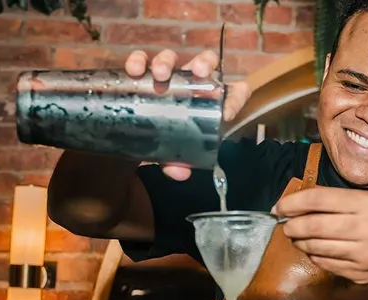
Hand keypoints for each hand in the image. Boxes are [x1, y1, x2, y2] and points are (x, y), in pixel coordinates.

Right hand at [125, 49, 251, 180]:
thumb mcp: (170, 155)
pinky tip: (135, 71)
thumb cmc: (161, 142)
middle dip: (204, 63)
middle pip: (205, 62)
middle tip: (198, 73)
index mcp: (206, 102)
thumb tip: (179, 173)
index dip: (236, 97)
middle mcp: (189, 84)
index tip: (230, 108)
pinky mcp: (141, 72)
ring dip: (167, 62)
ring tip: (160, 74)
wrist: (131, 137)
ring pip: (172, 58)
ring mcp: (166, 75)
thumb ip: (175, 162)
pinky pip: (141, 61)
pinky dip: (138, 61)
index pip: (232, 93)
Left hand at [274, 187, 367, 287]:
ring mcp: (364, 254)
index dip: (293, 203)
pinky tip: (316, 251)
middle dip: (292, 226)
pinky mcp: (360, 274)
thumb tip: (299, 204)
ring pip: (317, 247)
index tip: (279, 207)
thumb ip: (341, 202)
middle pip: (313, 226)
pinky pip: (326, 264)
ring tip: (298, 238)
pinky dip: (315, 256)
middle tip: (286, 225)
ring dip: (301, 242)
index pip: (319, 199)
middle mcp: (367, 228)